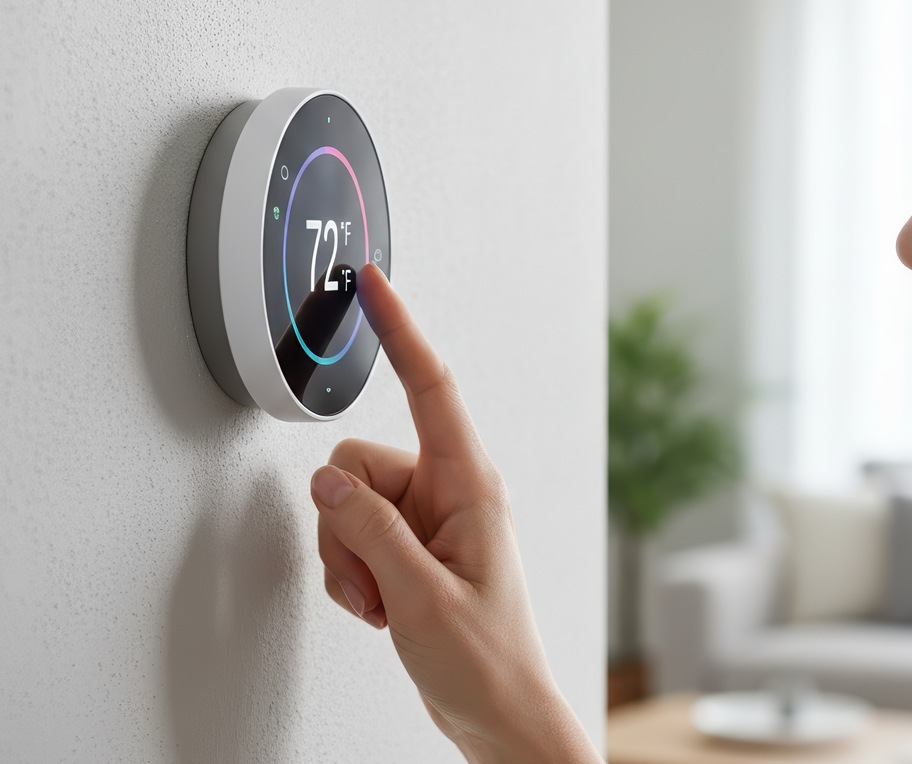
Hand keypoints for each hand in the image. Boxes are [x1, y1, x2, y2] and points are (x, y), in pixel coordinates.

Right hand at [310, 263, 599, 763]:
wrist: (499, 713)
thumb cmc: (488, 661)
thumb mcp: (421, 595)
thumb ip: (369, 530)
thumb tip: (326, 479)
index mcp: (470, 485)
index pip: (430, 387)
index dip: (400, 331)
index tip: (376, 284)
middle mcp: (449, 493)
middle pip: (359, 464)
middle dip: (347, 524)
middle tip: (377, 577)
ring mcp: (427, 522)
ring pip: (347, 505)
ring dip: (350, 559)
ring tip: (385, 601)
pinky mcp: (409, 550)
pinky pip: (351, 538)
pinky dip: (352, 576)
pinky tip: (381, 608)